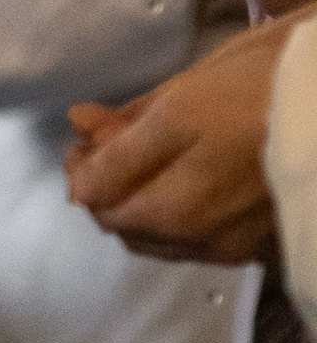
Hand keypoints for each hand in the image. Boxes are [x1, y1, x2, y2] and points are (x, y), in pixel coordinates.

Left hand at [63, 17, 298, 266]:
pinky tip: (190, 180)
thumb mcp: (180, 103)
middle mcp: (199, 242)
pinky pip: (203, 241)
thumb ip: (124, 135)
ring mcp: (235, 247)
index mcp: (171, 211)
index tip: (85, 133)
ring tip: (147, 155)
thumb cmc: (261, 95)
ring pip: (166, 237)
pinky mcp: (264, 245)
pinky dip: (182, 216)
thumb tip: (78, 130)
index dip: (82, 169)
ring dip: (143, 203)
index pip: (98, 206)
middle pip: (130, 226)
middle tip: (108, 140)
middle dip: (108, 187)